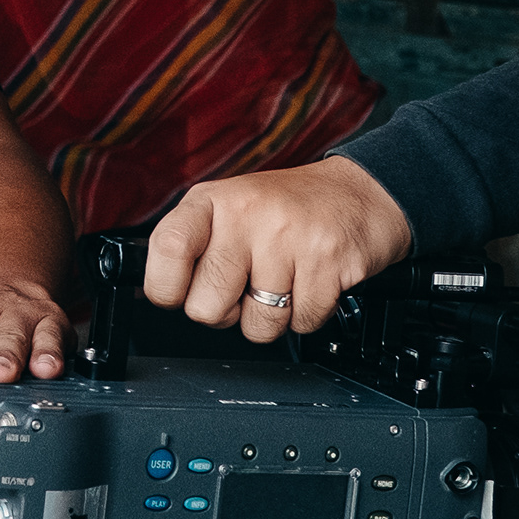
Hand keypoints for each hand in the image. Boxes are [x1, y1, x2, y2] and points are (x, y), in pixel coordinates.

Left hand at [145, 158, 415, 341]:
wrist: (361, 193)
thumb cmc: (287, 210)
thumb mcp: (228, 209)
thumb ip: (192, 246)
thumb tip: (157, 294)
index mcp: (212, 200)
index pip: (167, 250)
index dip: (167, 288)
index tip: (181, 292)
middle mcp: (246, 212)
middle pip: (206, 307)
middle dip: (227, 313)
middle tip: (247, 287)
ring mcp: (288, 235)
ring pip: (257, 325)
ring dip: (272, 318)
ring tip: (284, 281)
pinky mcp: (328, 259)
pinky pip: (302, 322)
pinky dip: (308, 314)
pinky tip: (312, 282)